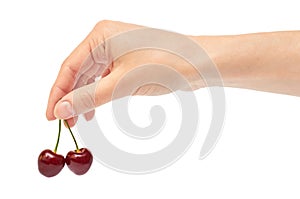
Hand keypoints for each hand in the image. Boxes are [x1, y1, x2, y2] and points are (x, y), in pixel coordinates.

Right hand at [46, 20, 201, 125]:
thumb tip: (60, 109)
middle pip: (78, 71)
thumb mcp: (122, 83)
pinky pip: (105, 78)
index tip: (50, 116)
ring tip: (78, 120)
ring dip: (84, 98)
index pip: (69, 66)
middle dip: (70, 97)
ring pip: (91, 76)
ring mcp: (118, 50)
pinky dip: (98, 94)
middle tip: (65, 122)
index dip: (57, 93)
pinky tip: (94, 109)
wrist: (199, 63)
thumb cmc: (164, 64)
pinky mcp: (128, 61)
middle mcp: (106, 39)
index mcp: (100, 35)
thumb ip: (89, 97)